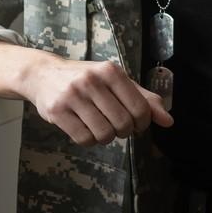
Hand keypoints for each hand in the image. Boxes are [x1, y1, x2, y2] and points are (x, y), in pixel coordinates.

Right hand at [22, 56, 173, 145]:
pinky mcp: (56, 111)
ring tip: (102, 127)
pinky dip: (90, 141)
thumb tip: (168, 121)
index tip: (138, 124)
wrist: (43, 74)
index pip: (140, 108)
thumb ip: (144, 99)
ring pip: (103, 134)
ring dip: (106, 137)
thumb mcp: (117, 81)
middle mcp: (92, 81)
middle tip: (118, 127)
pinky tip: (87, 130)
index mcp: (111, 71)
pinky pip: (83, 139)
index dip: (143, 122)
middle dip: (125, 131)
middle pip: (122, 123)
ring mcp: (72, 96)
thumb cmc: (88, 79)